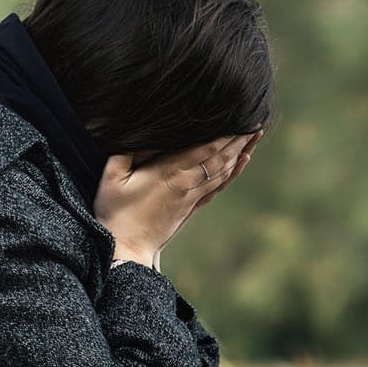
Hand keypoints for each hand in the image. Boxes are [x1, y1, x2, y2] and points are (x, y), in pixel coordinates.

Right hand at [97, 130, 262, 270]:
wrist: (127, 249)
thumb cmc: (115, 212)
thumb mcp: (112, 176)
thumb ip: (129, 150)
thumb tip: (147, 133)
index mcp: (170, 172)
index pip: (205, 148)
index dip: (224, 133)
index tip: (239, 117)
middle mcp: (187, 183)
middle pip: (220, 157)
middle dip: (238, 138)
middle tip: (255, 121)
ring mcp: (192, 197)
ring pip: (223, 170)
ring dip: (240, 151)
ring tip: (254, 135)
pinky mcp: (192, 207)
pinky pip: (218, 186)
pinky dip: (232, 173)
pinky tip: (241, 161)